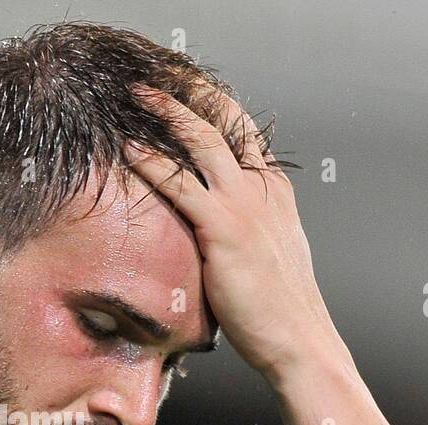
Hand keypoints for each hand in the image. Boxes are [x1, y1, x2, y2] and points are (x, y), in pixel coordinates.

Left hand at [123, 84, 340, 377]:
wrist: (298, 340)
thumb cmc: (279, 310)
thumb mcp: (270, 256)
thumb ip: (248, 231)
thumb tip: (220, 233)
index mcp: (276, 192)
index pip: (245, 133)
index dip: (215, 106)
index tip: (188, 90)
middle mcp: (262, 189)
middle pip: (225, 122)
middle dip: (190, 94)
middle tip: (158, 80)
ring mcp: (244, 206)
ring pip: (202, 141)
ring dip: (166, 113)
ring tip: (137, 97)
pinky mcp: (223, 229)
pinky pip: (179, 185)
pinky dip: (151, 161)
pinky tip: (128, 150)